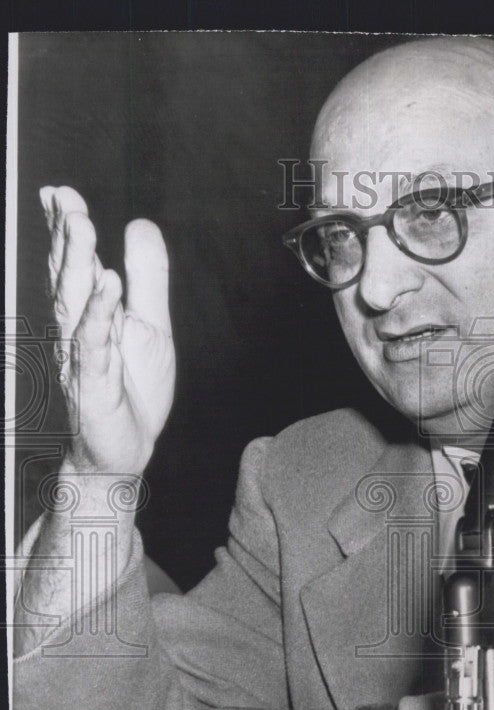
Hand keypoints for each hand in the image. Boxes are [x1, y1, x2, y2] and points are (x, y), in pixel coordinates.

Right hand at [40, 186, 174, 476]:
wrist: (127, 448)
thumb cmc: (133, 387)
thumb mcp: (150, 324)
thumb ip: (147, 278)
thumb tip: (140, 224)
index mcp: (91, 313)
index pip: (75, 264)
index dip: (65, 229)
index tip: (58, 192)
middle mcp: (79, 329)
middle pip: (69, 276)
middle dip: (66, 236)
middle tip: (64, 198)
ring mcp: (82, 355)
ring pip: (75, 303)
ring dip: (77, 263)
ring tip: (83, 224)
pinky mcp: (94, 382)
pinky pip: (94, 343)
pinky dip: (100, 313)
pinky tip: (109, 285)